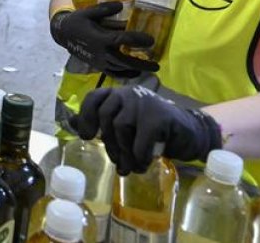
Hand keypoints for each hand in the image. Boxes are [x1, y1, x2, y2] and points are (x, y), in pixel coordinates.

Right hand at [50, 2, 158, 77]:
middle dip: (142, 64)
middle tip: (157, 65)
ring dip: (136, 70)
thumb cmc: (77, 21)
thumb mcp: (88, 12)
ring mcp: (99, 61)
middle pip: (124, 61)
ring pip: (120, 68)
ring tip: (150, 69)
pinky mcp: (98, 66)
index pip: (121, 40)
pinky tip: (135, 74)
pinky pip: (113, 73)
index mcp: (99, 38)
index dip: (136, 40)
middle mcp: (101, 52)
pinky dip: (125, 75)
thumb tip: (121, 5)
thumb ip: (104, 9)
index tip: (151, 40)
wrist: (63, 34)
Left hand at [75, 85, 221, 174]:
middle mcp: (129, 93)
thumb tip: (70, 123)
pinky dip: (139, 156)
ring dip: (124, 152)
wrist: (189, 132)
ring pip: (121, 128)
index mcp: (118, 95)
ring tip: (131, 166)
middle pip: (106, 117)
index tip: (86, 136)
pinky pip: (140, 140)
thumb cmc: (152, 130)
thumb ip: (102, 122)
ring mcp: (145, 102)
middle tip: (117, 161)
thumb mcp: (125, 124)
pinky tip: (142, 164)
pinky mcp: (159, 116)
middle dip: (109, 143)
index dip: (86, 116)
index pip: (94, 98)